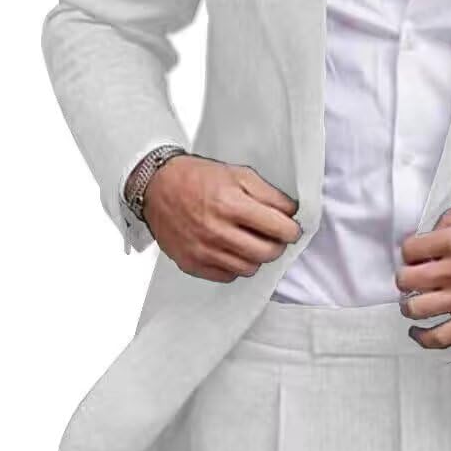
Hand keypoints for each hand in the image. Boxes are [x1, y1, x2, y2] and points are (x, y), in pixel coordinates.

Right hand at [142, 156, 301, 281]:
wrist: (157, 187)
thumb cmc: (199, 178)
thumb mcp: (238, 174)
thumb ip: (269, 194)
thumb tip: (291, 213)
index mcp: (231, 204)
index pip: (277, 228)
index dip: (292, 230)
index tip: (292, 229)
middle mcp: (216, 230)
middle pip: (266, 253)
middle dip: (278, 245)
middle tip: (275, 237)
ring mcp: (202, 250)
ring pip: (249, 268)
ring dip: (257, 257)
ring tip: (252, 242)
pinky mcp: (191, 263)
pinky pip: (227, 276)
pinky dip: (235, 266)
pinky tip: (232, 250)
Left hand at [395, 190, 450, 348]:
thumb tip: (436, 229)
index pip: (410, 249)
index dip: (410, 252)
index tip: (416, 256)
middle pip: (406, 280)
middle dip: (406, 278)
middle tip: (413, 278)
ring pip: (417, 309)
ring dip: (410, 305)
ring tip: (415, 301)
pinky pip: (441, 337)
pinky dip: (423, 337)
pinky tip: (419, 331)